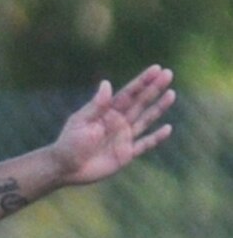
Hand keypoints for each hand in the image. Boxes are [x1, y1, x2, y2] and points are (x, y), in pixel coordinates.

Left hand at [50, 67, 174, 186]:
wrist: (65, 168)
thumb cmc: (69, 143)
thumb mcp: (81, 122)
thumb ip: (96, 105)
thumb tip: (106, 83)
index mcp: (107, 111)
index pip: (129, 93)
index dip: (142, 81)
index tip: (156, 69)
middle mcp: (118, 122)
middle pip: (140, 102)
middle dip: (154, 88)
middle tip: (169, 73)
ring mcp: (123, 137)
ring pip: (145, 119)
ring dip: (158, 108)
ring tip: (171, 94)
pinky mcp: (125, 154)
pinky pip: (144, 144)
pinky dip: (156, 138)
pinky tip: (167, 128)